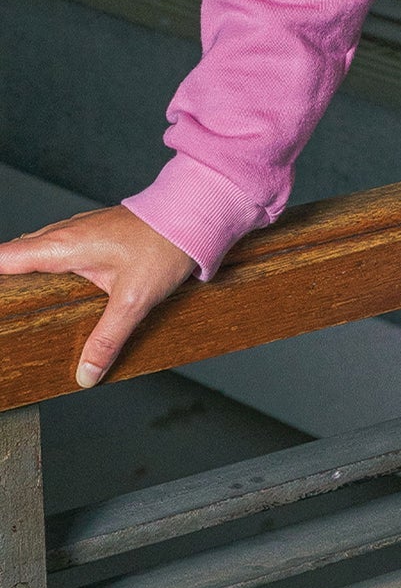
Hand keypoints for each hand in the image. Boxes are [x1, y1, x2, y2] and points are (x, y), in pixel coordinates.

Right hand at [0, 208, 195, 386]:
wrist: (195, 214)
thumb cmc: (165, 244)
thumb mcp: (134, 301)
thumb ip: (107, 339)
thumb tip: (86, 373)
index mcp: (63, 245)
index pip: (5, 258)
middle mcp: (66, 233)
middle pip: (18, 255)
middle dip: (6, 280)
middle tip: (6, 312)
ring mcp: (81, 229)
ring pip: (40, 249)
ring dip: (27, 270)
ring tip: (23, 303)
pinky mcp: (96, 232)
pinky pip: (60, 246)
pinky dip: (50, 263)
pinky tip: (58, 283)